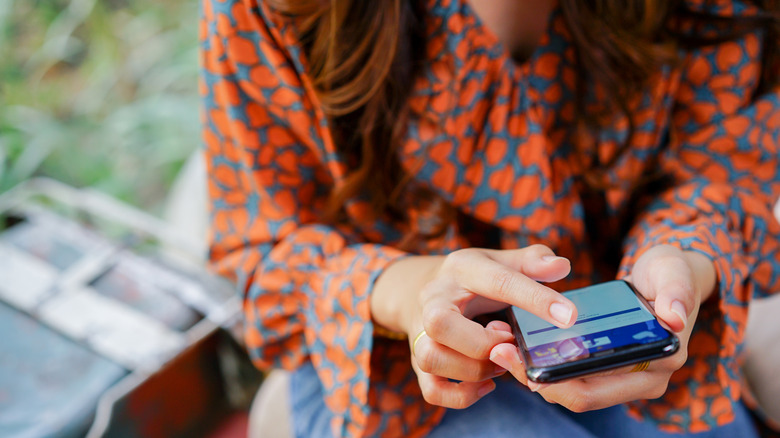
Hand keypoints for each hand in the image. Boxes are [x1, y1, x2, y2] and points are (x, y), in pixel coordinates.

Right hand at [398, 245, 574, 408]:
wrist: (421, 289)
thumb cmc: (473, 279)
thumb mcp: (501, 261)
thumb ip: (532, 261)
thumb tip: (562, 266)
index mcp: (462, 269)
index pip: (498, 281)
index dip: (536, 299)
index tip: (569, 316)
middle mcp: (433, 300)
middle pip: (440, 323)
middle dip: (482, 342)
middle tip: (509, 341)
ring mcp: (421, 332)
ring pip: (430, 358)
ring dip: (472, 369)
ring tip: (499, 364)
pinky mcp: (419, 361)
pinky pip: (432, 389)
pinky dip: (461, 395)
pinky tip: (487, 385)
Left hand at [489, 244, 713, 411]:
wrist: (670, 277)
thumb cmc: (673, 273)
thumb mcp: (675, 272)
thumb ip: (677, 292)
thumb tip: (674, 318)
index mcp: (659, 363)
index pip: (596, 389)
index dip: (557, 382)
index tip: (521, 362)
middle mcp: (642, 380)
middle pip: (577, 395)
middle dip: (536, 379)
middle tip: (500, 351)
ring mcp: (624, 377)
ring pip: (570, 389)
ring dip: (534, 373)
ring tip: (502, 345)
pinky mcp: (607, 367)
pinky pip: (571, 375)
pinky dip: (545, 365)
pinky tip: (518, 343)